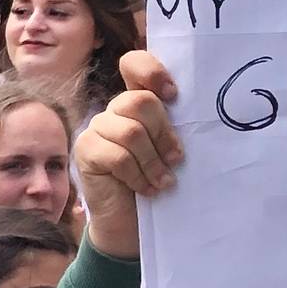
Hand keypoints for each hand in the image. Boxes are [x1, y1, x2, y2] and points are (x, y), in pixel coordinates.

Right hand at [71, 50, 180, 260]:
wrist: (133, 223)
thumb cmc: (158, 182)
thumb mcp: (171, 149)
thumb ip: (174, 126)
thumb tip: (201, 113)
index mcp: (138, 102)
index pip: (134, 64)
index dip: (152, 71)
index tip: (174, 96)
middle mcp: (115, 110)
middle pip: (139, 101)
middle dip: (163, 133)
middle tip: (176, 158)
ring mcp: (97, 129)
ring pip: (130, 131)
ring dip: (153, 160)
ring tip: (163, 181)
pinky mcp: (85, 151)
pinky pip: (117, 155)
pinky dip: (137, 175)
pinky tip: (146, 189)